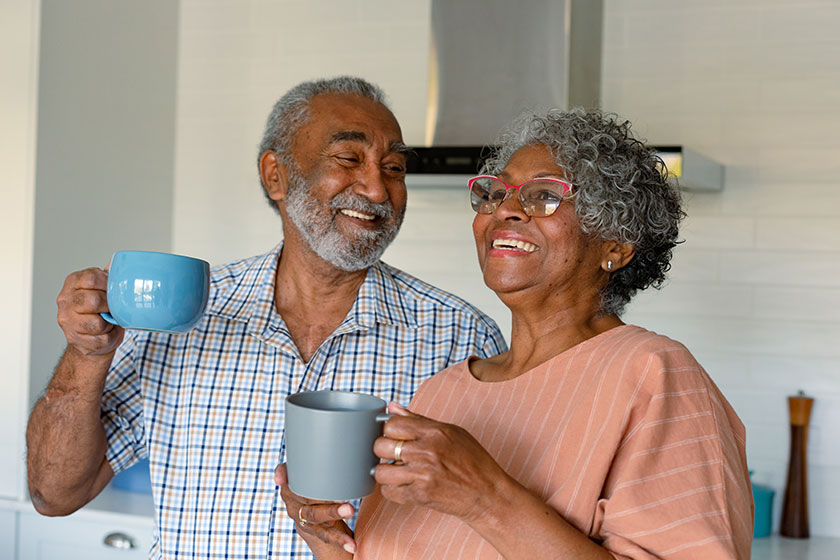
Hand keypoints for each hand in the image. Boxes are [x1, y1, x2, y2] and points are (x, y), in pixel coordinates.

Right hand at [56, 268, 123, 356]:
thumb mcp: (103, 289)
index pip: (91, 278)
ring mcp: (67, 321)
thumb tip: (118, 264)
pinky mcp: (74, 339)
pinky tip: (106, 333)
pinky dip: (110, 337)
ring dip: (109, 323)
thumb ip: (109, 277)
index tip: (115, 290)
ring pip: (97, 323)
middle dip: (109, 306)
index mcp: (73, 283)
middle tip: (113, 308)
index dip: (108, 284)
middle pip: (94, 300)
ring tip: (108, 321)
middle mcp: (65, 300)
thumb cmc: (100, 310)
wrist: (90, 338)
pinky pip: (101, 339)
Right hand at [274, 463, 356, 554]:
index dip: (282, 474)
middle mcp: (293, 501)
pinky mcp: (313, 531)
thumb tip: (344, 434)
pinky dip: (339, 540)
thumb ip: (322, 457)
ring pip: (315, 517)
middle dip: (325, 497)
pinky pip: (325, 536)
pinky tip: (352, 545)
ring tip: (350, 511)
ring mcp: (302, 518)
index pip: (284, 474)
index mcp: (291, 483)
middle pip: (306, 498)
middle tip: (345, 497)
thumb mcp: (316, 472)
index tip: (282, 477)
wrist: (315, 517)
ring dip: (333, 514)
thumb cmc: (318, 486)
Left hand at [372, 402, 511, 523]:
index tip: (393, 435)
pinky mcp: (420, 496)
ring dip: (385, 472)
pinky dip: (393, 489)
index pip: (392, 424)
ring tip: (397, 471)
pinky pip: (389, 492)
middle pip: (381, 446)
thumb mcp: (452, 432)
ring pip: (380, 471)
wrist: (487, 494)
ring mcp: (422, 475)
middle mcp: (426, 451)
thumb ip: (418, 419)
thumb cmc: (473, 461)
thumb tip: (392, 407)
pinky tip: (404, 484)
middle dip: (383, 450)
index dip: (389, 429)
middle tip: (393, 454)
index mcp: (435, 431)